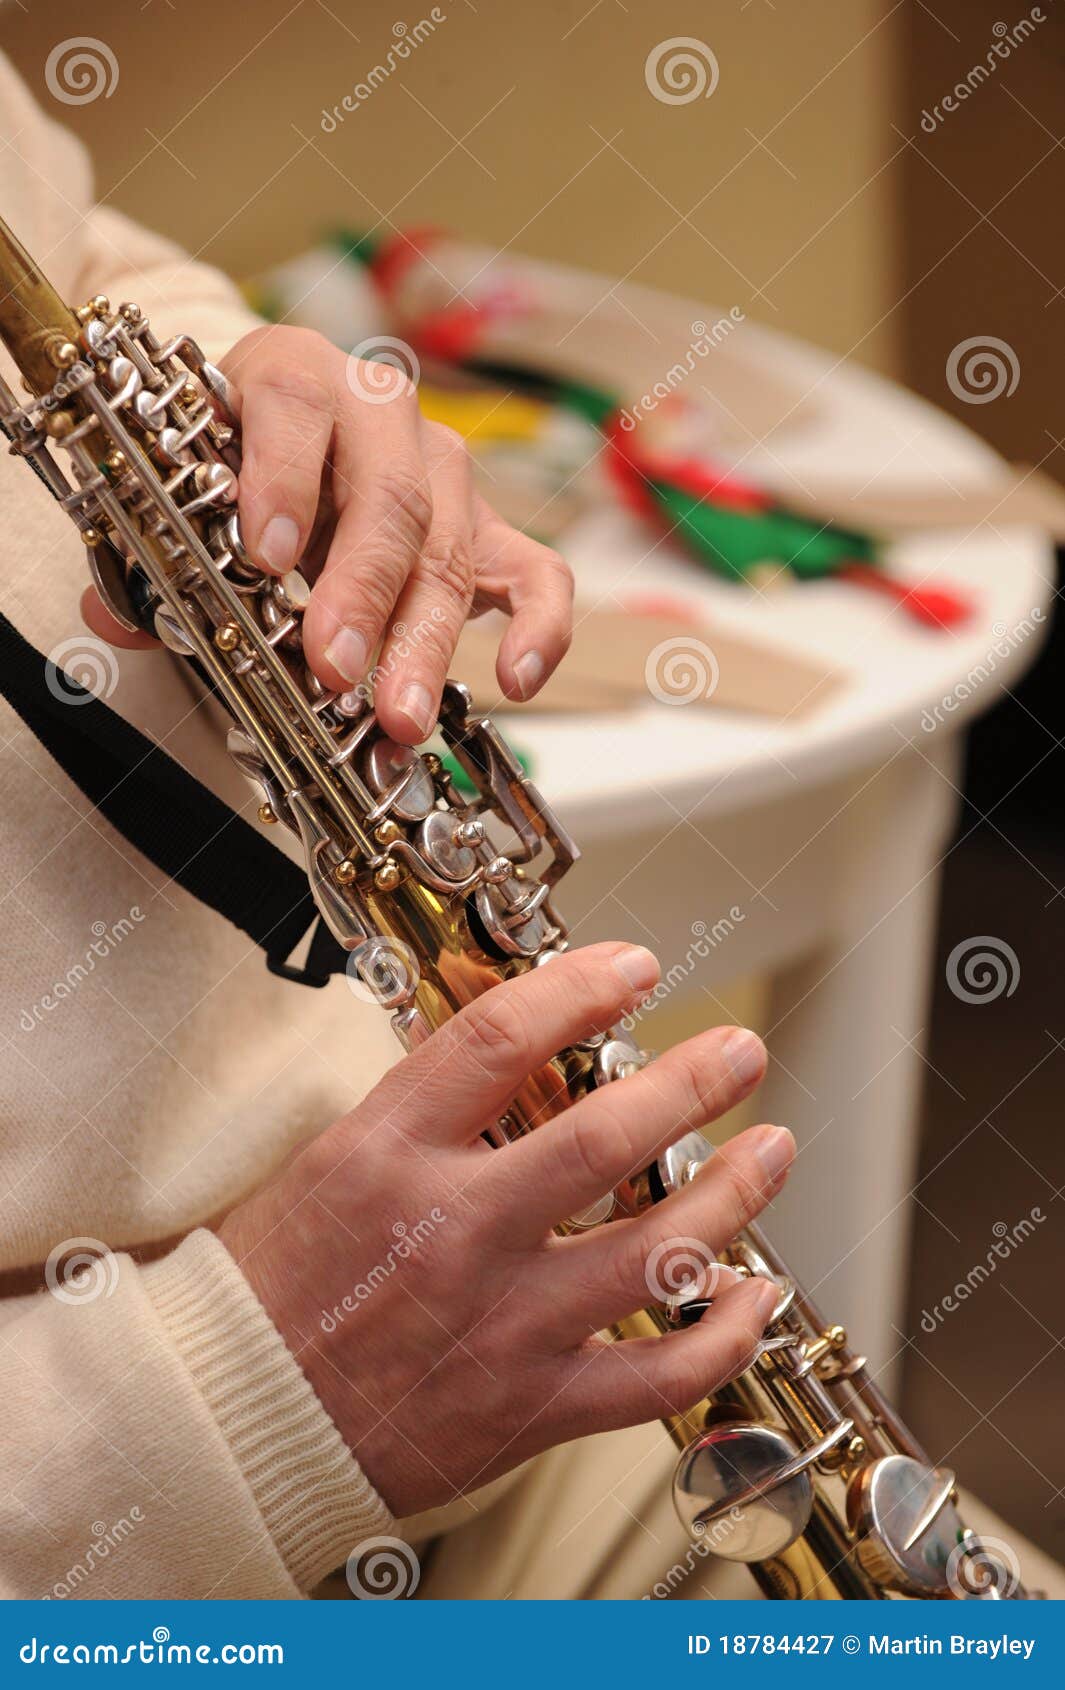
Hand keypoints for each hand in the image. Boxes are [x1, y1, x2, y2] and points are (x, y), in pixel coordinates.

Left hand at [82, 325, 573, 744]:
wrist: (288, 434)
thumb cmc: (235, 463)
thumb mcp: (184, 488)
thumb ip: (151, 555)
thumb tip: (118, 620)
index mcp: (294, 376)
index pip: (294, 409)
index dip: (281, 481)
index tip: (268, 558)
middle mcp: (382, 413)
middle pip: (388, 500)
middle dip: (362, 595)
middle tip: (336, 673)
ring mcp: (447, 472)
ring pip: (452, 551)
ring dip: (426, 642)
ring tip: (397, 718)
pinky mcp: (490, 530)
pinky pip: (539, 572)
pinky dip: (540, 626)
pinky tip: (519, 681)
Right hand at [218, 943, 793, 1517]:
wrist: (233, 1418)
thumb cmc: (276, 1284)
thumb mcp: (333, 1158)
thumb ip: (429, 1108)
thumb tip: (523, 1050)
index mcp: (387, 1154)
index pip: (499, 1039)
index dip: (581, 988)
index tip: (633, 967)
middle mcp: (451, 1231)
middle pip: (602, 1138)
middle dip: (691, 1083)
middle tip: (738, 1051)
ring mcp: (499, 1322)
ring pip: (652, 1250)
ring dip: (732, 1193)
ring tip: (771, 1148)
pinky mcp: (530, 1405)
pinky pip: (656, 1374)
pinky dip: (721, 1333)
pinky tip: (753, 1294)